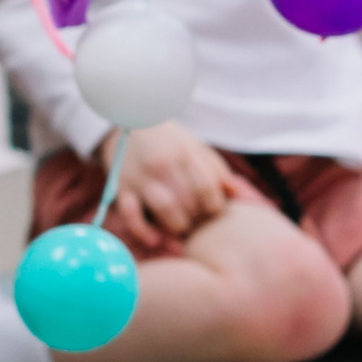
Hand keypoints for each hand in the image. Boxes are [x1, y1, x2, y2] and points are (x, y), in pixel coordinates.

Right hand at [102, 121, 235, 243]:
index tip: (212, 211)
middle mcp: (164, 165)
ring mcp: (142, 177)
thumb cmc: (172, 141)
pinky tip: (154, 240)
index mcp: (186, 154)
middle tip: (196, 222)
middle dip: (196, 218)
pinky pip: (130, 215)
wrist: (133, 121)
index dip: (214, 206)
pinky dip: (142, 231)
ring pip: (165, 209)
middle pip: (188, 202)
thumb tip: (239, 195)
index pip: (208, 188)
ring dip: (176, 226)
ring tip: (180, 226)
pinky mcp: (122, 187)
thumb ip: (217, 171)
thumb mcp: (197, 148)